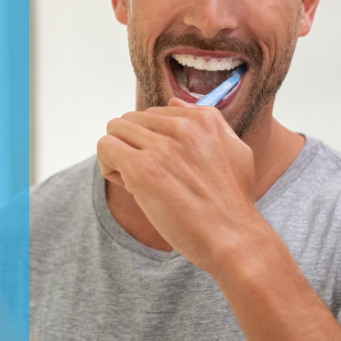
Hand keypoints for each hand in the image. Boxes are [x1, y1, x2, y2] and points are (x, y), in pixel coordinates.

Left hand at [97, 98, 264, 273]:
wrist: (233, 238)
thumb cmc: (232, 202)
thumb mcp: (234, 150)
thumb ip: (208, 122)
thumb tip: (173, 102)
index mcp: (203, 119)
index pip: (154, 113)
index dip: (152, 140)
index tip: (164, 166)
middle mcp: (183, 126)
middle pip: (131, 120)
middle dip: (132, 146)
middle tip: (148, 177)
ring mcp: (162, 146)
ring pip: (115, 130)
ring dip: (119, 156)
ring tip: (137, 182)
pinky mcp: (143, 168)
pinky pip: (106, 147)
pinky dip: (108, 166)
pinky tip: (128, 186)